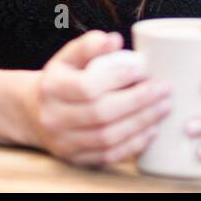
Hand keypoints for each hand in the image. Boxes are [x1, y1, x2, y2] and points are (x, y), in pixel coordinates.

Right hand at [21, 29, 172, 167]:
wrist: (36, 112)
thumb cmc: (62, 79)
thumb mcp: (69, 57)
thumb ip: (90, 46)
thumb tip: (114, 40)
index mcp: (52, 87)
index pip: (87, 86)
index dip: (118, 77)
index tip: (144, 68)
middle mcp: (53, 117)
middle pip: (101, 114)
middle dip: (138, 102)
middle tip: (164, 90)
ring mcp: (63, 142)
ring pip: (107, 138)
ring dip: (141, 123)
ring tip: (163, 108)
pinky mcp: (75, 159)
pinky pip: (109, 156)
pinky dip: (133, 145)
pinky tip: (151, 130)